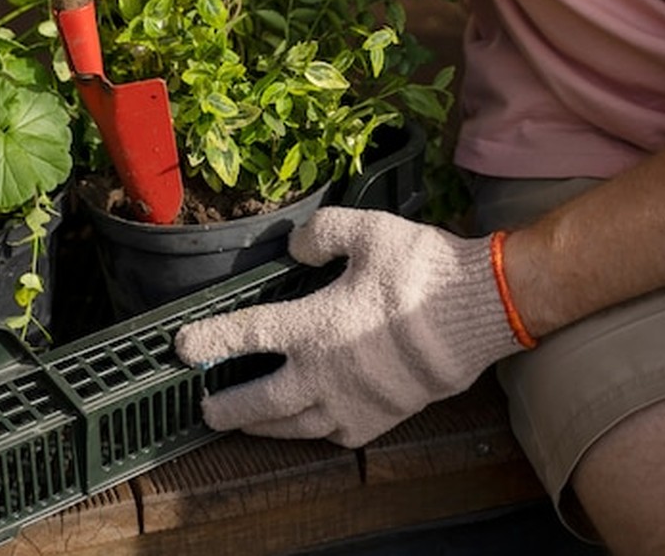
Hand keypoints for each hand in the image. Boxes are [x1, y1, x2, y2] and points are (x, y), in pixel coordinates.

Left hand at [173, 207, 526, 446]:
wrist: (482, 312)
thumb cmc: (422, 270)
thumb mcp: (367, 230)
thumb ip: (319, 234)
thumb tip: (294, 246)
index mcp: (314, 325)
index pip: (245, 335)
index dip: (209, 341)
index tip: (182, 347)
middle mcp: (325, 373)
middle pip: (260, 402)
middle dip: (226, 408)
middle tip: (205, 409)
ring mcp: (354, 401)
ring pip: (295, 426)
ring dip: (263, 427)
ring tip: (244, 424)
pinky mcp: (382, 418)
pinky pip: (337, 435)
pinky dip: (315, 432)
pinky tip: (310, 423)